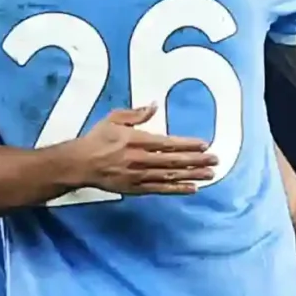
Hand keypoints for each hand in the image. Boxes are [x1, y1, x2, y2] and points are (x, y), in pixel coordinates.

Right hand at [59, 105, 217, 195]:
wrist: (79, 164)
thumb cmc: (96, 139)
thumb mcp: (113, 120)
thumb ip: (135, 114)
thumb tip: (154, 106)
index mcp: (135, 140)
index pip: (167, 143)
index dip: (187, 144)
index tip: (205, 144)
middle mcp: (139, 159)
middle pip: (173, 160)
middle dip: (197, 160)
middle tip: (215, 160)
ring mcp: (138, 176)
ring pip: (170, 176)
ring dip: (192, 175)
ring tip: (210, 174)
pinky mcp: (135, 188)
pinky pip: (160, 189)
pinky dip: (177, 189)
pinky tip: (192, 188)